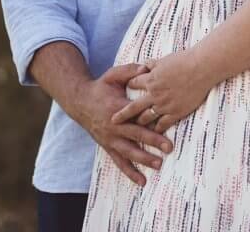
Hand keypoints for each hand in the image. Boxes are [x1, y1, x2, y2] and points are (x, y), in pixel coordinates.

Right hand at [77, 63, 173, 186]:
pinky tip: (141, 182)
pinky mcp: (108, 146)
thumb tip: (146, 68)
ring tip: (158, 165)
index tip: (165, 125)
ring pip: (128, 151)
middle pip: (135, 135)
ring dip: (143, 159)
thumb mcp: (113, 75)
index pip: (136, 116)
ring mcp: (110, 138)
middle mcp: (114, 125)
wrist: (80, 102)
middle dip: (152, 142)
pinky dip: (130, 172)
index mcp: (117, 108)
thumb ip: (130, 70)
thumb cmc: (101, 87)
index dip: (149, 121)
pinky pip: (119, 161)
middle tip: (168, 148)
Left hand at [111, 51, 211, 134]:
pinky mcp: (175, 112)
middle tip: (113, 121)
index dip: (128, 87)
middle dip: (122, 114)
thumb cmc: (183, 60)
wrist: (200, 68)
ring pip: (146, 118)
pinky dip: (157, 130)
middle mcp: (154, 94)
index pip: (133, 84)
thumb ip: (152, 65)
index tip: (121, 93)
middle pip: (134, 107)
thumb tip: (144, 66)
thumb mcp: (163, 60)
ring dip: (139, 123)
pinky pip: (163, 124)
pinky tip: (154, 134)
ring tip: (133, 130)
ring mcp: (164, 105)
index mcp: (150, 79)